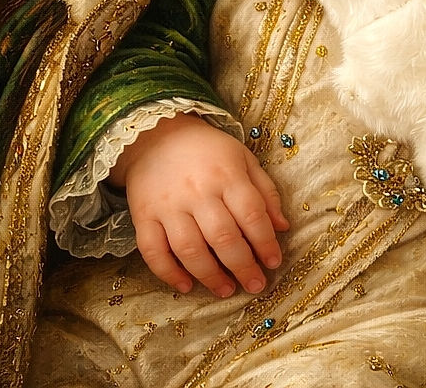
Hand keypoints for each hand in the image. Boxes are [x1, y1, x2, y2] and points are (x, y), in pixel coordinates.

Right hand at [109, 112, 288, 297]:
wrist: (156, 136)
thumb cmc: (208, 150)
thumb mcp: (243, 159)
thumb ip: (265, 192)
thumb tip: (282, 227)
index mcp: (227, 174)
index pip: (251, 214)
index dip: (265, 242)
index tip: (274, 263)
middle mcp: (198, 191)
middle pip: (223, 236)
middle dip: (242, 266)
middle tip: (255, 285)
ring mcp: (168, 205)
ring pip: (189, 249)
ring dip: (210, 275)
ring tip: (226, 290)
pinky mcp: (143, 216)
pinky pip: (153, 251)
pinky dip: (168, 273)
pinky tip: (186, 285)